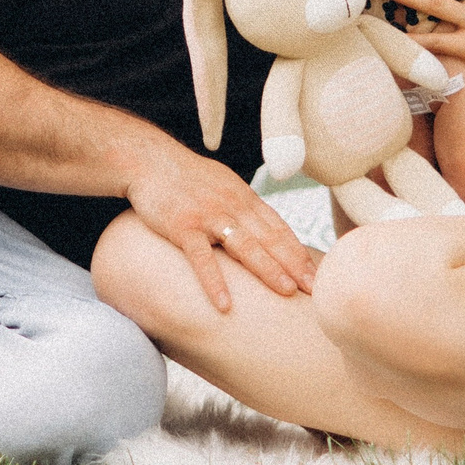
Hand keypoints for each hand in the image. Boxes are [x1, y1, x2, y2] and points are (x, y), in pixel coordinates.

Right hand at [124, 142, 316, 311]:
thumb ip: (242, 207)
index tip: (316, 274)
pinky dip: (214, 281)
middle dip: (295, 265)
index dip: (299, 252)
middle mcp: (232, 205)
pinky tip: (225, 305)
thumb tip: (262, 229)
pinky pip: (201, 258)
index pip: (279, 228)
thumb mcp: (222, 185)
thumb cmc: (185, 176)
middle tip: (315, 288)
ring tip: (287, 292)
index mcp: (243, 197)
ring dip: (268, 270)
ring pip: (245, 246)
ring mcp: (208, 216)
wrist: (148, 159)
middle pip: (270, 239)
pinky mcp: (183, 226)